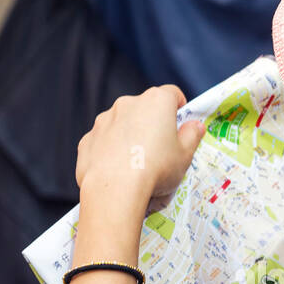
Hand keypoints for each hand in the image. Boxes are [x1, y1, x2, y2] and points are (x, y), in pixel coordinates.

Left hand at [76, 86, 205, 207]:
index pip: (172, 94)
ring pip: (122, 124)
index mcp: (156, 101)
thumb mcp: (185, 155)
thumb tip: (195, 126)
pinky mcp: (88, 138)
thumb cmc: (155, 169)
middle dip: (153, 124)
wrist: (114, 189)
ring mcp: (105, 120)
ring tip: (137, 164)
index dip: (179, 108)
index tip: (180, 125)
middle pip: (145, 109)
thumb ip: (192, 136)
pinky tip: (118, 171)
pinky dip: (111, 151)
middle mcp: (128, 103)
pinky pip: (104, 141)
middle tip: (161, 150)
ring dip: (130, 137)